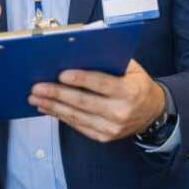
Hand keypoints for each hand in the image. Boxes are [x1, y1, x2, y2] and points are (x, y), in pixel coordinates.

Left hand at [28, 60, 164, 142]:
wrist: (152, 112)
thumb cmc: (137, 84)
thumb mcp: (131, 68)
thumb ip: (109, 60)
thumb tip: (80, 51)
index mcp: (129, 91)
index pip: (101, 84)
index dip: (81, 79)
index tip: (61, 74)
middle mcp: (121, 112)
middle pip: (83, 102)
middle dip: (57, 94)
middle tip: (37, 87)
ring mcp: (112, 127)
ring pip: (76, 116)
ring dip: (53, 106)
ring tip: (35, 98)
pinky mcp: (104, 137)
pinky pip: (78, 125)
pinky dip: (60, 116)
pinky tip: (48, 108)